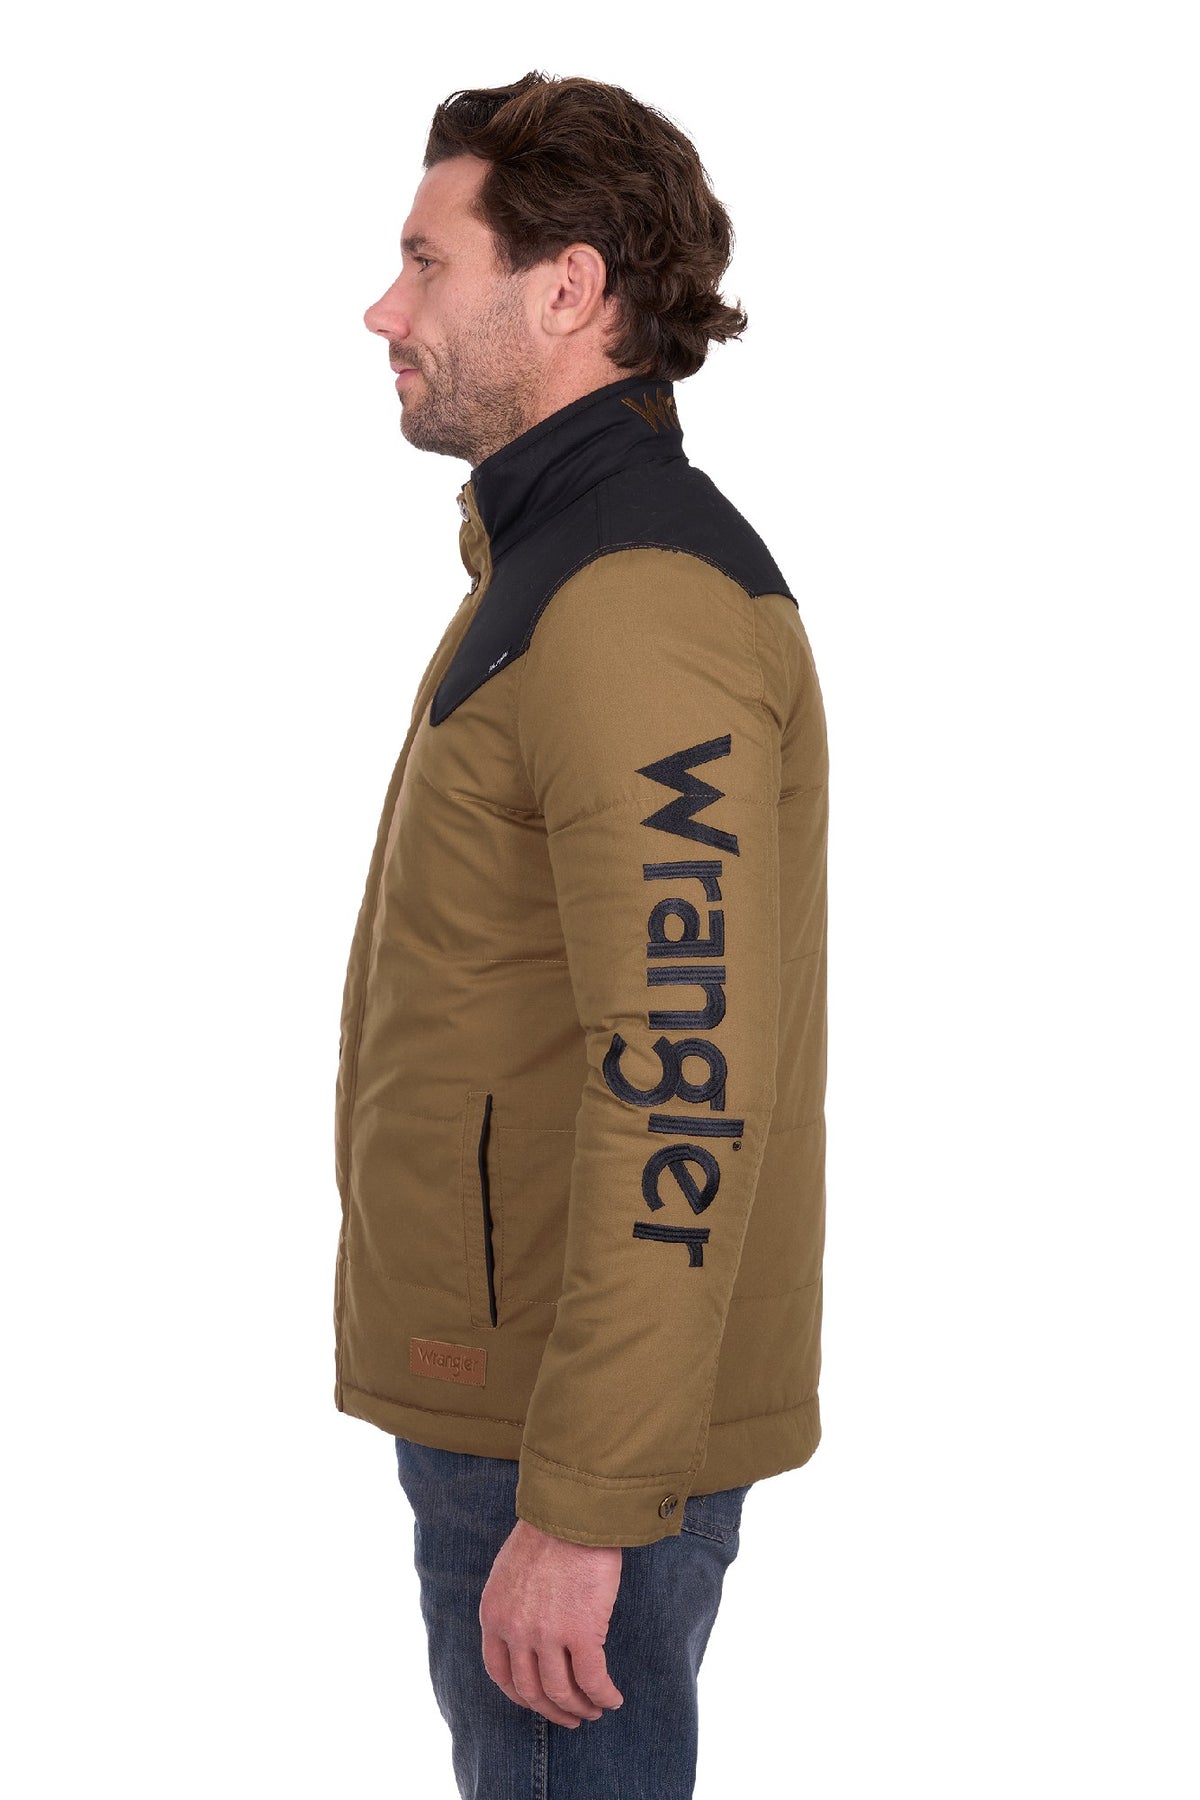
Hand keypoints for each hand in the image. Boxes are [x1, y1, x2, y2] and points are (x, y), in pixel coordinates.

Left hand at [479, 1518, 625, 1727]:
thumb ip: (514, 1605)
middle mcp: (516, 1631)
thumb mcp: (510, 1570)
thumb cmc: (548, 1531)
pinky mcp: (581, 1632)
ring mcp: (547, 1634)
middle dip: (553, 1710)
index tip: (538, 1702)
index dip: (521, 1695)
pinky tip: (613, 1698)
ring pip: (562, 1691)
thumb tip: (528, 1633)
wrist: (573, 1512)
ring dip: (580, 1708)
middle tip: (571, 1717)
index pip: (501, 1673)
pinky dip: (603, 1695)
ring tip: (595, 1710)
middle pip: (532, 1689)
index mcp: (494, 1615)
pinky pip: (592, 1679)